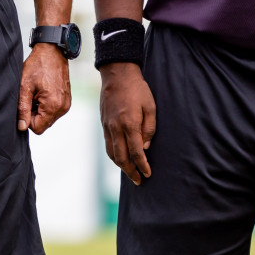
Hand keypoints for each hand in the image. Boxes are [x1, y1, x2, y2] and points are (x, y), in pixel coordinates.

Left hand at [17, 43, 70, 133]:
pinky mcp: (66, 101)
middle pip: (44, 124)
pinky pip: (54, 111)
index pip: (38, 128)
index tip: (25, 104)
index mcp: (53, 105)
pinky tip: (42, 92)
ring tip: (36, 93)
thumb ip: (22, 108)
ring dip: (39, 109)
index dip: (27, 119)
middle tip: (30, 96)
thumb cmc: (38, 65)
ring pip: (48, 118)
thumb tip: (21, 126)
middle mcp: (63, 107)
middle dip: (33, 114)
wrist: (52, 52)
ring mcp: (66, 104)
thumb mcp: (24, 86)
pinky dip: (45, 105)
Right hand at [100, 62, 155, 184]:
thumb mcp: (151, 107)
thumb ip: (149, 129)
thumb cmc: (138, 89)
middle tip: (139, 180)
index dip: (142, 165)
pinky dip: (114, 155)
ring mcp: (107, 126)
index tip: (148, 174)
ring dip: (120, 166)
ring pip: (111, 153)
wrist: (117, 74)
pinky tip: (121, 158)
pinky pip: (107, 144)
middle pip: (121, 157)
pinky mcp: (103, 123)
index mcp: (129, 124)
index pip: (136, 152)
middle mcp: (115, 128)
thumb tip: (145, 147)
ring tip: (130, 172)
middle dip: (130, 171)